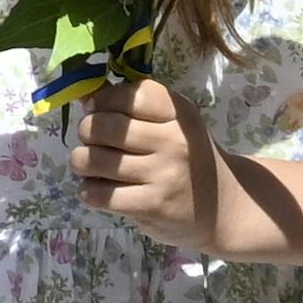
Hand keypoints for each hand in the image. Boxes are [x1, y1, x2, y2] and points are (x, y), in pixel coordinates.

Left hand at [67, 71, 259, 258]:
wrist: (220, 208)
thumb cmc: (186, 159)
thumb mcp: (171, 125)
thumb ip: (131, 107)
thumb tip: (85, 94)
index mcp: (179, 113)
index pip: (130, 95)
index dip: (103, 100)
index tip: (96, 109)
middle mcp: (174, 140)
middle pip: (104, 127)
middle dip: (86, 131)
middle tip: (91, 140)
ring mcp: (164, 174)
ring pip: (94, 160)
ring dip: (81, 162)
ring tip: (91, 166)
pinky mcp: (152, 205)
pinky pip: (98, 194)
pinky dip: (88, 191)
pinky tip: (99, 189)